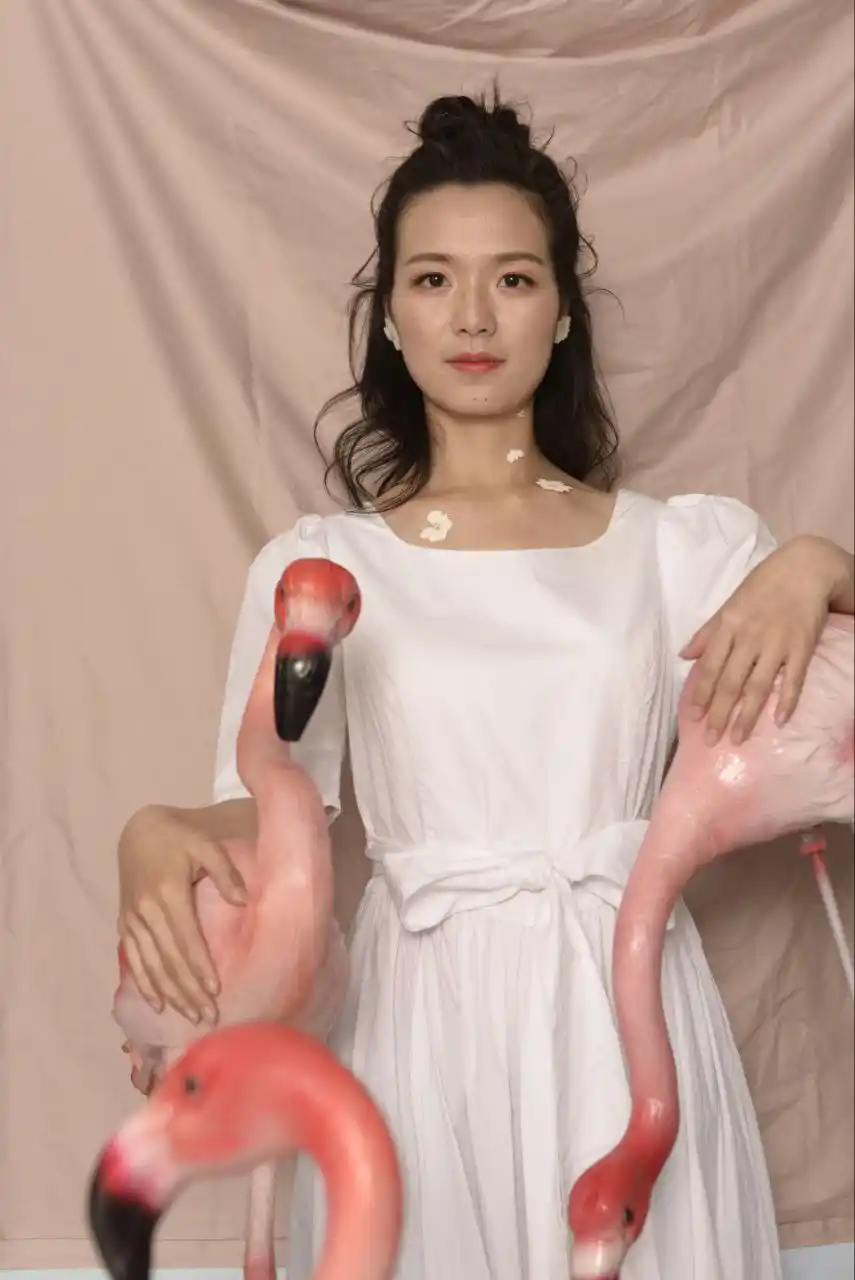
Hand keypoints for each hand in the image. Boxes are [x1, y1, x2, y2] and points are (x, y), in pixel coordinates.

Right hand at [118, 804, 246, 1022]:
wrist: (139, 831)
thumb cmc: (180, 838)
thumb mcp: (206, 845)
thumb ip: (225, 872)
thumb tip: (243, 902)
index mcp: (168, 891)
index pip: (186, 938)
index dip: (199, 966)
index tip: (215, 991)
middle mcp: (146, 910)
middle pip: (170, 958)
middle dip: (189, 990)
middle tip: (208, 1016)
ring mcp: (132, 919)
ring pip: (152, 964)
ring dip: (171, 993)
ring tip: (189, 1016)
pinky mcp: (124, 923)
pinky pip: (134, 959)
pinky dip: (145, 983)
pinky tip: (159, 1003)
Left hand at [679, 535, 839, 744]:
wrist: (804, 568)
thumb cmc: (763, 587)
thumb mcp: (729, 605)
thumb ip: (708, 632)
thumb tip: (684, 656)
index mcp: (729, 626)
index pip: (710, 667)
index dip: (700, 694)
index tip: (693, 717)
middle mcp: (749, 638)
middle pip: (730, 682)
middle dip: (718, 713)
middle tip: (710, 740)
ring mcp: (776, 644)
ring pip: (758, 686)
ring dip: (747, 715)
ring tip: (737, 738)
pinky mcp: (802, 647)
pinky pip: (794, 679)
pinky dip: (787, 700)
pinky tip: (780, 721)